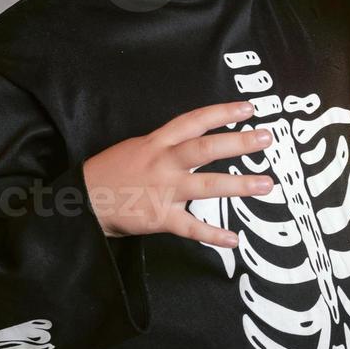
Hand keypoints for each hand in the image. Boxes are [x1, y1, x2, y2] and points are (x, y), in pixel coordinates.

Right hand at [81, 101, 276, 246]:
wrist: (82, 201)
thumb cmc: (112, 172)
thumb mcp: (138, 146)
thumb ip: (167, 143)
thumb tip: (196, 138)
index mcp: (158, 142)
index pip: (194, 121)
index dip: (222, 113)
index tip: (248, 109)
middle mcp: (163, 163)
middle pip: (205, 149)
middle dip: (239, 142)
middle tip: (267, 138)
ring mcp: (163, 191)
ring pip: (207, 186)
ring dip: (239, 185)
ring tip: (266, 184)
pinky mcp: (159, 218)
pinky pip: (191, 227)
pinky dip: (213, 234)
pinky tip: (233, 239)